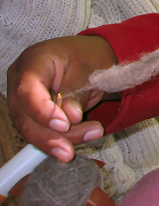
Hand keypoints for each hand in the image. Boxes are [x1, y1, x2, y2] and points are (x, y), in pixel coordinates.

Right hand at [6, 36, 117, 160]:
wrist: (90, 57)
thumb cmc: (89, 56)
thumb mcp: (89, 70)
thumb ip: (77, 93)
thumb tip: (71, 118)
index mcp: (34, 61)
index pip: (28, 91)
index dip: (43, 112)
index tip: (64, 125)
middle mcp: (20, 80)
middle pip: (25, 115)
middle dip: (49, 136)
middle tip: (69, 150)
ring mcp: (22, 98)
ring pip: (30, 128)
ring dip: (54, 141)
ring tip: (76, 149)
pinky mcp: (30, 112)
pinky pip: (38, 130)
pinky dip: (55, 140)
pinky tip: (69, 148)